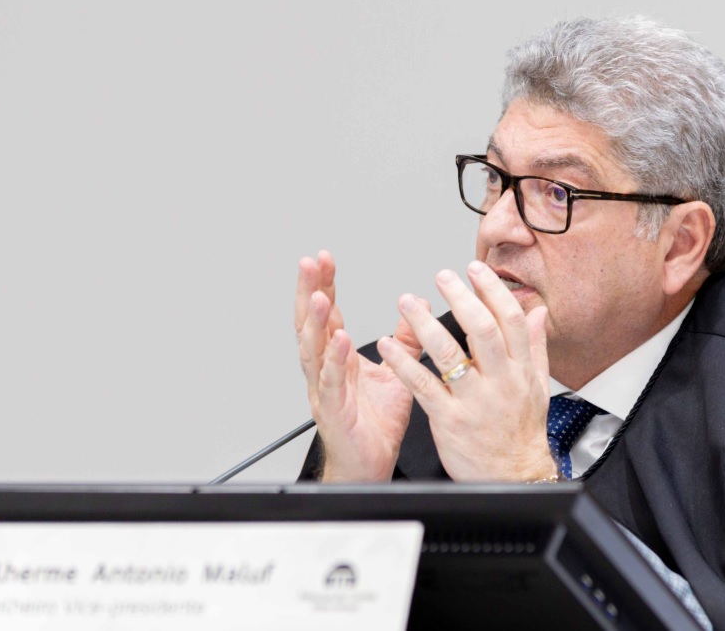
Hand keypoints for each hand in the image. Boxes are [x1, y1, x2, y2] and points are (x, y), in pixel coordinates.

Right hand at [295, 251, 424, 480]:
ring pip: (313, 350)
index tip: (323, 258)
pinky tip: (339, 341)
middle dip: (308, 291)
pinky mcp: (334, 411)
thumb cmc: (376, 425)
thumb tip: (416, 309)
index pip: (328, 313)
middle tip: (309, 263)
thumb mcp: (396, 373)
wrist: (370, 466)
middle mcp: (326, 370)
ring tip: (317, 295)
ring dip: (314, 322)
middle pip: (310, 324)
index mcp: (339, 358)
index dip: (325, 285)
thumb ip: (404, 342)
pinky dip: (334, 362)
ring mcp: (325, 390)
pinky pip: (331, 383)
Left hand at [377, 260, 555, 481]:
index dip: (493, 290)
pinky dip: (403, 364)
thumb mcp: (538, 386)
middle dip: (462, 298)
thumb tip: (539, 312)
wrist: (513, 478)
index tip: (475, 269)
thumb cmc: (522, 433)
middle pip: (483, 330)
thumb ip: (535, 346)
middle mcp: (500, 382)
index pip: (511, 320)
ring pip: (449, 355)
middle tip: (441, 276)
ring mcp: (475, 401)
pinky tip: (388, 345)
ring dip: (425, 324)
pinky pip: (423, 386)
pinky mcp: (450, 420)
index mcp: (520, 370)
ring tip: (407, 301)